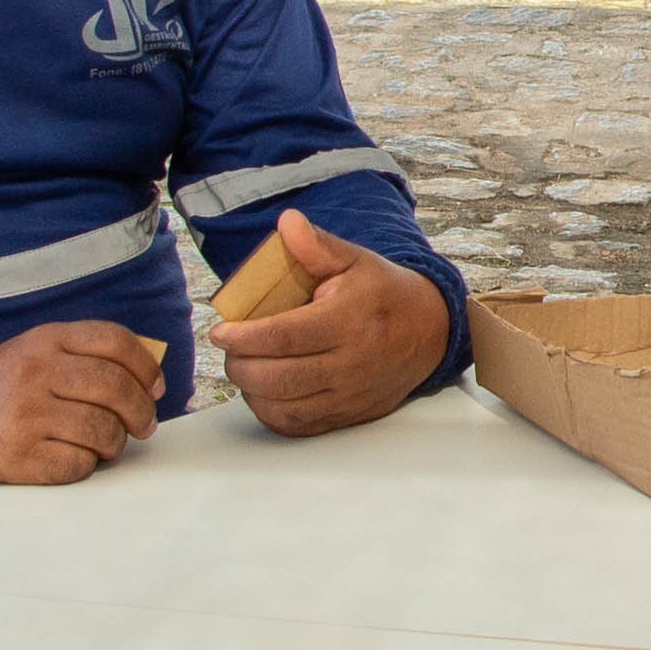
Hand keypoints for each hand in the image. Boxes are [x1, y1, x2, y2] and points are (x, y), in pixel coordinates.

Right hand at [0, 316, 167, 482]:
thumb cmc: (0, 389)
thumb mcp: (35, 352)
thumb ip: (84, 354)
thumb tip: (148, 374)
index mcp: (44, 341)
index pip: (114, 341)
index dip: (145, 365)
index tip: (155, 385)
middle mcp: (37, 373)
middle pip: (116, 387)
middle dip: (141, 410)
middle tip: (144, 424)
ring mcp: (28, 415)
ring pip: (104, 430)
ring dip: (115, 442)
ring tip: (106, 443)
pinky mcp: (22, 456)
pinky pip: (79, 464)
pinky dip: (86, 464)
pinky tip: (76, 457)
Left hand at [205, 208, 451, 435]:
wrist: (430, 331)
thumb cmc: (384, 293)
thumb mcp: (355, 260)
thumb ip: (317, 245)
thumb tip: (286, 222)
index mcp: (348, 321)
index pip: (284, 336)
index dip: (244, 337)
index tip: (220, 332)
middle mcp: (349, 364)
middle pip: (278, 378)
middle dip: (240, 365)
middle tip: (229, 349)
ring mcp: (349, 395)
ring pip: (284, 408)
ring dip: (251, 391)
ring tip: (244, 367)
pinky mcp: (348, 414)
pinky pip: (299, 427)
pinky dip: (271, 413)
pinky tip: (263, 392)